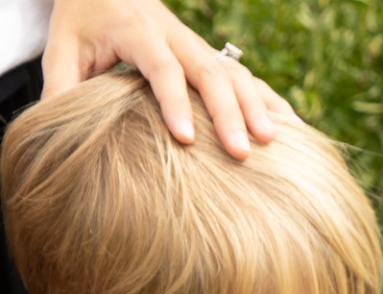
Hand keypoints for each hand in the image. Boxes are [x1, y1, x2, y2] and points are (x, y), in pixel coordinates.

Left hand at [42, 0, 292, 159]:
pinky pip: (247, 76)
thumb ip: (62, 84)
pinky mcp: (211, 54)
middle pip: (211, 72)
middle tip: (242, 152)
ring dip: (257, 107)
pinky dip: (270, 100)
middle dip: (230, 112)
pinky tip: (292, 127)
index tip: (187, 138)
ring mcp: (198, 44)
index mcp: (138, 31)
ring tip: (274, 143)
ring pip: (235, 72)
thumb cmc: (82, 20)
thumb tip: (58, 124)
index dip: (175, 102)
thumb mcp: (62, 46)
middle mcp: (176, 35)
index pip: (162, 68)